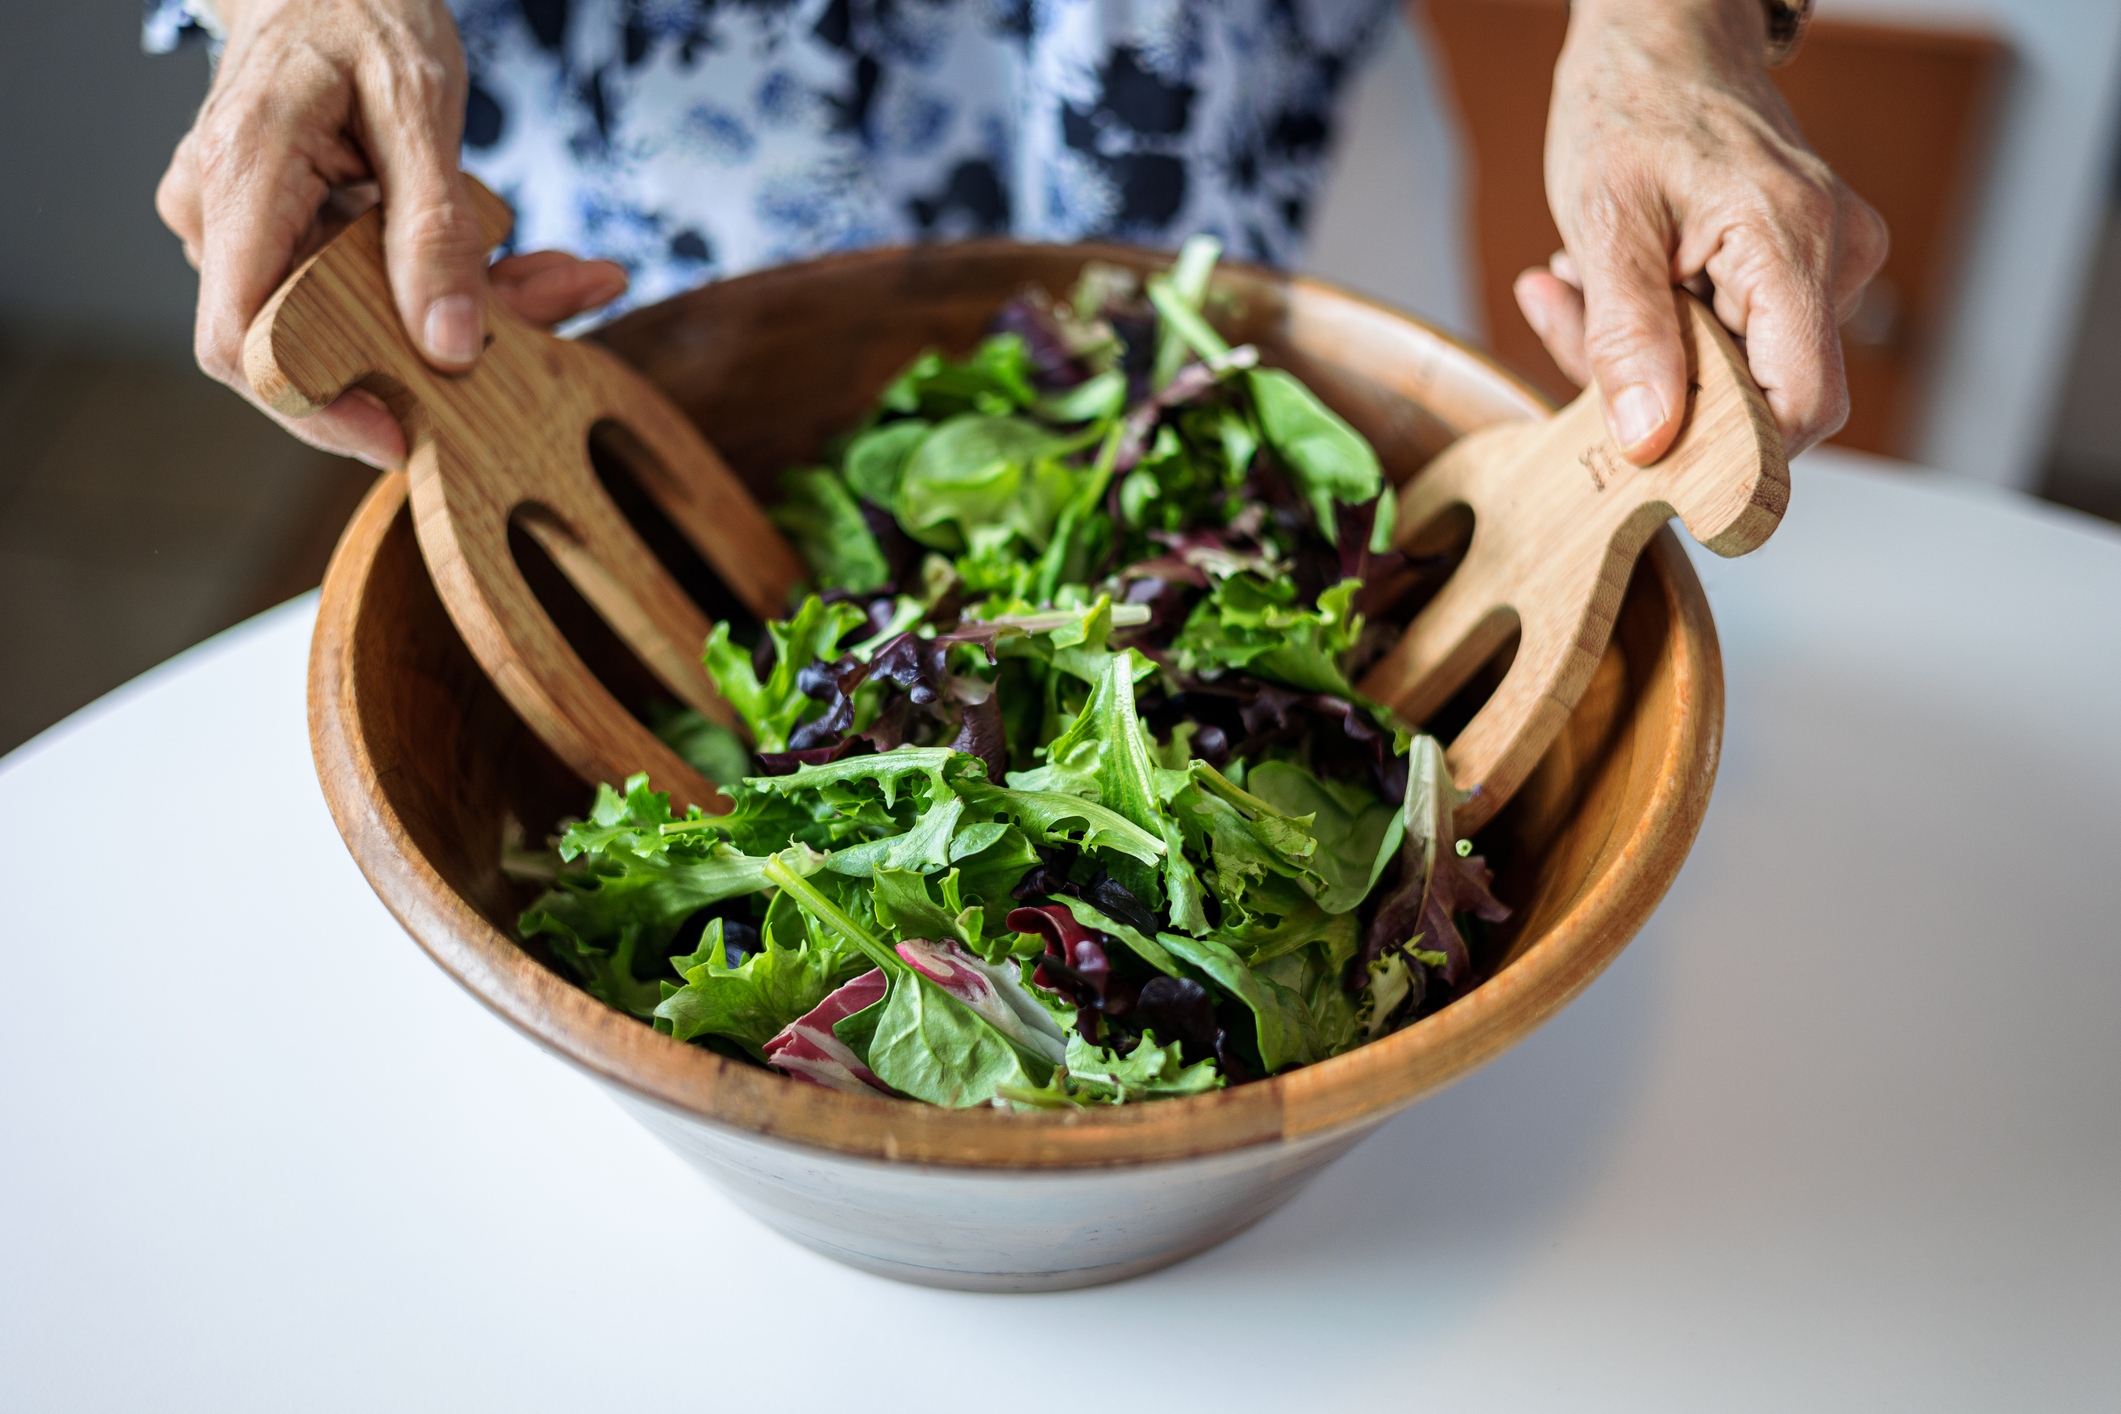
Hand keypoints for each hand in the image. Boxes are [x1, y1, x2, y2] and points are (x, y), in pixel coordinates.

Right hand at [155, 0, 626, 467]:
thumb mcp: (418, 104)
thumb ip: (434, 228)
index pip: (244, 344)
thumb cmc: (360, 10)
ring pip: (362, 319)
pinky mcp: (294, 236)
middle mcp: (224, 219)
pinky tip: (536, 268)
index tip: (407, 434)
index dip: (317, 408)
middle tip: (551, 309)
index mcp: (242, 180)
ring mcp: (253, 232)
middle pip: (322, 341)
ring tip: (566, 277)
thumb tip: (450, 347)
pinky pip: (375, 288)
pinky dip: (457, 284)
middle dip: (441, 352)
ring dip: (473, 314)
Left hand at [1516, 0, 1887, 463]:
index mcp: (1794, 246)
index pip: (1802, 406)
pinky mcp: (1800, 270)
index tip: (1644, 449)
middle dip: (1654, 388)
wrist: (1662, 34)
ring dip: (1647, 354)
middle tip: (1571, 322)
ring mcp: (1825, 264)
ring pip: (1739, 375)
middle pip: (1759, 398)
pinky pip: (1735, 340)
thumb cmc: (1633, 105)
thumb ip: (1625, 337)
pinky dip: (1666, 329)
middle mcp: (1835, 259)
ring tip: (1585, 282)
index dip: (1730, 454)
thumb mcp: (1605, 222)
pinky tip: (1621, 280)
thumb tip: (1649, 439)